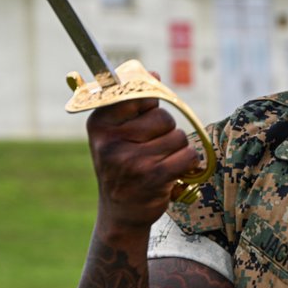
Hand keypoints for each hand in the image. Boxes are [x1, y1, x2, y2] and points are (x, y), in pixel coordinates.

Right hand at [86, 98, 201, 232]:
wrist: (120, 213)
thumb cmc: (122, 166)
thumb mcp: (115, 133)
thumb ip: (133, 104)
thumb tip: (153, 74)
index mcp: (99, 124)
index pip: (137, 94)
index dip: (149, 105)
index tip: (143, 119)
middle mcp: (111, 141)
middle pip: (163, 116)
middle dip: (164, 132)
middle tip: (149, 150)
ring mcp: (132, 160)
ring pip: (177, 136)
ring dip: (175, 150)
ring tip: (158, 163)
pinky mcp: (153, 177)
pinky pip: (188, 155)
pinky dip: (187, 163)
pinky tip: (172, 173)